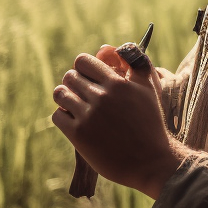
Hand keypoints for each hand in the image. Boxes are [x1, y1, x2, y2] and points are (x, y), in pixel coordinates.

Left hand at [52, 44, 186, 198]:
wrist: (150, 160)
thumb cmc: (150, 123)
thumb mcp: (149, 89)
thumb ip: (137, 65)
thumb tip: (123, 47)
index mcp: (117, 83)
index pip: (83, 61)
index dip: (82, 67)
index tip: (87, 76)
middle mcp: (101, 97)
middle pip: (69, 77)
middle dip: (73, 82)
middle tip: (82, 93)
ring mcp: (88, 116)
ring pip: (60, 94)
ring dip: (65, 97)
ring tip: (75, 105)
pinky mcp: (78, 135)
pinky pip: (57, 116)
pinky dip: (63, 116)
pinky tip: (75, 121)